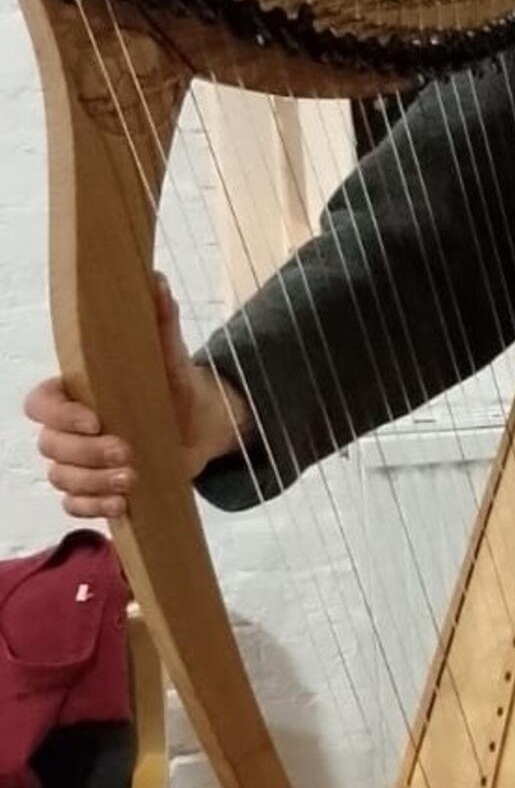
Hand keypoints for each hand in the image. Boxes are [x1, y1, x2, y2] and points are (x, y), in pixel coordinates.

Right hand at [24, 276, 244, 517]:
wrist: (201, 426)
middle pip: (48, 445)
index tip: (96, 419)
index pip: (40, 403)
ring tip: (133, 477)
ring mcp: (81, 461)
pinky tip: (123, 504)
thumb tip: (157, 280)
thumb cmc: (175, 386)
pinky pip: (73, 505)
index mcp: (77, 392)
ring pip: (59, 477)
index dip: (59, 414)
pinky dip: (93, 507)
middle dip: (85, 453)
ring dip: (92, 482)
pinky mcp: (97, 488)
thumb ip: (161, 322)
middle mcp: (71, 428)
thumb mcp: (172, 356)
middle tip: (128, 451)